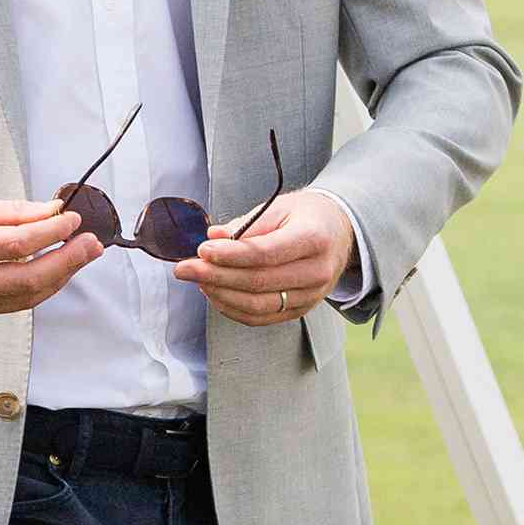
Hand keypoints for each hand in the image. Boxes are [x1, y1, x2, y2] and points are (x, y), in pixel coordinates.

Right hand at [0, 197, 99, 315]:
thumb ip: (11, 212)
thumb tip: (51, 211)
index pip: (16, 244)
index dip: (51, 233)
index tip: (71, 219)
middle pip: (28, 279)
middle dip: (67, 261)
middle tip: (91, 244)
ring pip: (27, 296)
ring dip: (61, 276)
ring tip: (82, 255)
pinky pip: (17, 304)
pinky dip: (43, 287)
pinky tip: (57, 270)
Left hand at [173, 189, 354, 326]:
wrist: (338, 232)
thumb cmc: (306, 216)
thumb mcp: (279, 207)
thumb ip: (246, 225)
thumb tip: (214, 236)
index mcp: (314, 239)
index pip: (266, 253)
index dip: (230, 255)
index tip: (202, 250)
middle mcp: (317, 272)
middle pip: (258, 282)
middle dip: (215, 276)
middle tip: (184, 268)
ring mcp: (311, 296)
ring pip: (258, 305)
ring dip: (220, 294)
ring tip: (197, 279)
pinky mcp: (301, 310)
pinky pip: (261, 317)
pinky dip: (232, 308)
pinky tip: (214, 293)